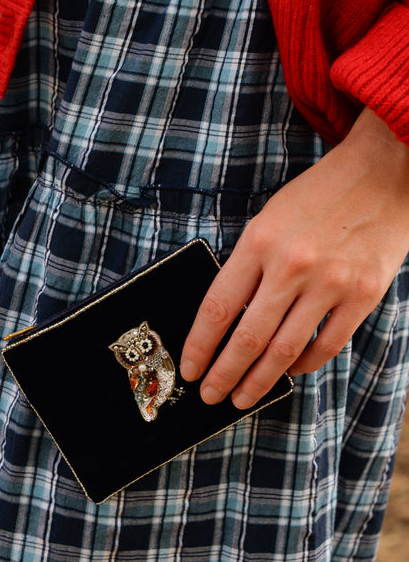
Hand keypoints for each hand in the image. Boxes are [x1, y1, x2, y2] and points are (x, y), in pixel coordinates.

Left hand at [180, 108, 408, 408]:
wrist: (381, 174)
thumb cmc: (319, 195)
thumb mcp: (270, 218)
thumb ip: (249, 263)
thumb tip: (228, 315)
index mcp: (260, 242)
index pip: (218, 307)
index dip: (199, 345)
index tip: (190, 367)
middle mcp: (291, 265)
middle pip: (247, 337)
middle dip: (223, 373)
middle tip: (210, 396)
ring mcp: (330, 283)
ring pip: (284, 349)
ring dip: (259, 380)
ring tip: (242, 397)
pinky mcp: (363, 295)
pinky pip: (327, 345)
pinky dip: (304, 364)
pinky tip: (289, 370)